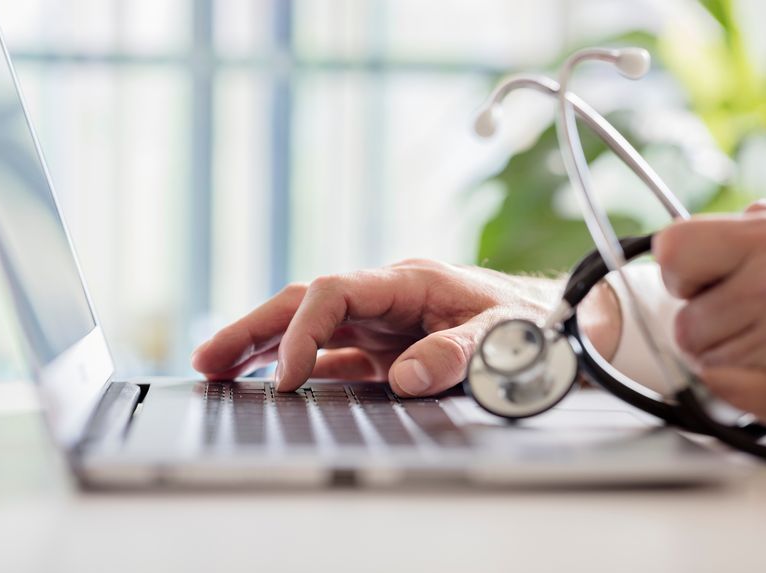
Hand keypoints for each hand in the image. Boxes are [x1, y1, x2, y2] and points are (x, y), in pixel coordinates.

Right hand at [192, 259, 564, 395]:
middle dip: (255, 328)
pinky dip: (301, 366)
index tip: (287, 376)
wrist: (557, 323)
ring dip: (266, 346)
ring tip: (218, 368)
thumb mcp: (504, 336)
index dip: (303, 330)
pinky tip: (273, 382)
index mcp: (408, 281)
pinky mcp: (389, 347)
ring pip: (311, 327)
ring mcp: (384, 322)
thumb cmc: (531, 322)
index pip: (334, 292)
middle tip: (207, 359)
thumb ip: (457, 354)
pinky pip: (335, 355)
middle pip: (305, 303)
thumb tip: (404, 379)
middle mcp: (387, 297)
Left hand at [653, 200, 765, 432]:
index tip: (701, 283)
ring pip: (703, 360)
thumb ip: (753, 235)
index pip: (674, 250)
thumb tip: (683, 251)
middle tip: (761, 325)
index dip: (684, 273)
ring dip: (733, 360)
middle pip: (685, 320)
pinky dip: (745, 390)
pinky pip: (722, 391)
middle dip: (714, 327)